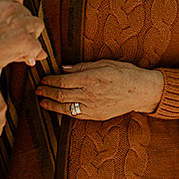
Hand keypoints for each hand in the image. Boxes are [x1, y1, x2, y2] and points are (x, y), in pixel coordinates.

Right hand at [0, 0, 45, 71]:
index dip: (17, 8)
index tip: (12, 20)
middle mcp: (11, 7)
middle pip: (27, 13)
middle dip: (23, 26)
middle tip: (14, 40)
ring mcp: (20, 23)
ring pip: (37, 26)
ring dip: (31, 36)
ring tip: (21, 47)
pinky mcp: (25, 40)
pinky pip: (37, 47)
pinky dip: (33, 53)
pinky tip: (26, 59)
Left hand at [35, 60, 163, 120]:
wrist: (140, 91)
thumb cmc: (124, 73)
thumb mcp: (103, 63)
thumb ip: (82, 66)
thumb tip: (64, 68)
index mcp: (91, 78)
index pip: (63, 81)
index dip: (50, 81)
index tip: (44, 79)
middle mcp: (90, 93)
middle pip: (61, 95)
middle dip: (46, 92)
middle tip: (38, 90)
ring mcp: (93, 106)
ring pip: (66, 107)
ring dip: (51, 104)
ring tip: (42, 101)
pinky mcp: (96, 115)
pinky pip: (76, 115)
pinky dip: (64, 112)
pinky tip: (58, 108)